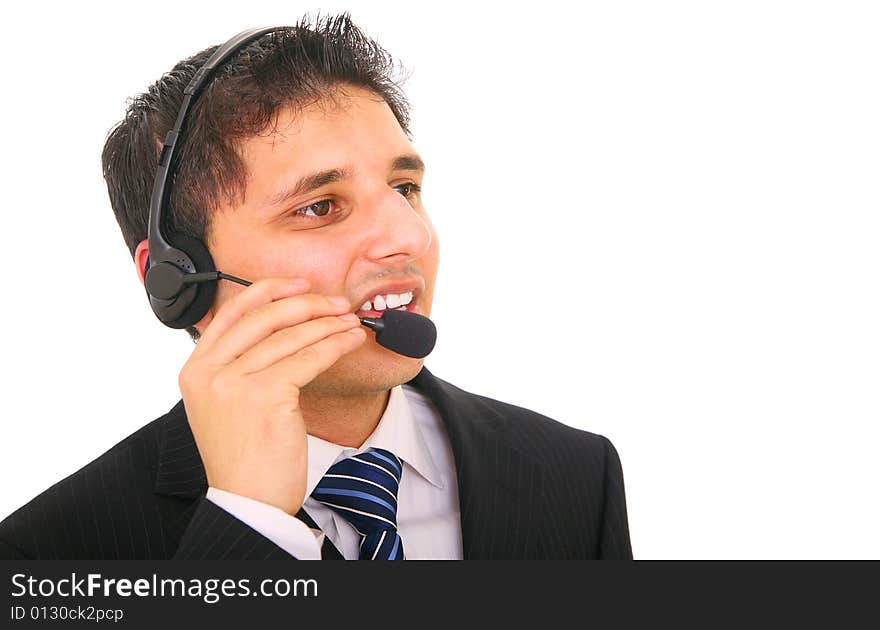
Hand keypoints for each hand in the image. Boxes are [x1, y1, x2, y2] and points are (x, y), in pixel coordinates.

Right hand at [177, 278, 365, 514]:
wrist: (248, 502)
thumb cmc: (245, 458)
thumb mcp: (227, 405)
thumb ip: (240, 367)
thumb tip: (286, 329)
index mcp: (194, 370)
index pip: (231, 313)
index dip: (268, 291)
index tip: (299, 284)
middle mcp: (208, 372)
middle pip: (264, 318)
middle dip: (307, 304)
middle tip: (336, 303)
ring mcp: (233, 383)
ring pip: (290, 337)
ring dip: (328, 324)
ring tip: (351, 322)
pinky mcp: (264, 395)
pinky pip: (308, 358)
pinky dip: (334, 345)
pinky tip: (350, 341)